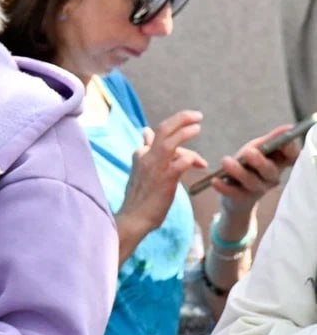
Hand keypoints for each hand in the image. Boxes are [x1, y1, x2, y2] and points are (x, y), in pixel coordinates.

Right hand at [116, 111, 206, 251]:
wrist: (134, 218)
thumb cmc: (140, 197)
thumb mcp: (142, 169)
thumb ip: (148, 150)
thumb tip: (146, 131)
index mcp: (141, 154)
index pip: (161, 134)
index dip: (178, 132)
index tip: (192, 133)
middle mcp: (146, 156)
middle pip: (163, 129)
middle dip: (181, 119)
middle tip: (197, 116)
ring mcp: (154, 167)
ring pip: (170, 141)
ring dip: (186, 132)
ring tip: (198, 127)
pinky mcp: (165, 179)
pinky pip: (181, 162)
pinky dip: (191, 158)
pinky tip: (200, 164)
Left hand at [212, 124, 299, 217]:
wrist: (235, 195)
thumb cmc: (249, 166)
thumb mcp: (258, 149)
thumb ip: (271, 140)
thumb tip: (288, 127)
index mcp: (279, 163)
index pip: (292, 157)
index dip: (290, 150)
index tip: (283, 143)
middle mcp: (272, 177)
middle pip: (270, 171)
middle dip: (259, 161)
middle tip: (248, 151)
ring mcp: (258, 189)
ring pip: (252, 182)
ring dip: (238, 171)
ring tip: (226, 162)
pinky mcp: (243, 198)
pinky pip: (235, 193)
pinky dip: (224, 187)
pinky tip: (215, 181)